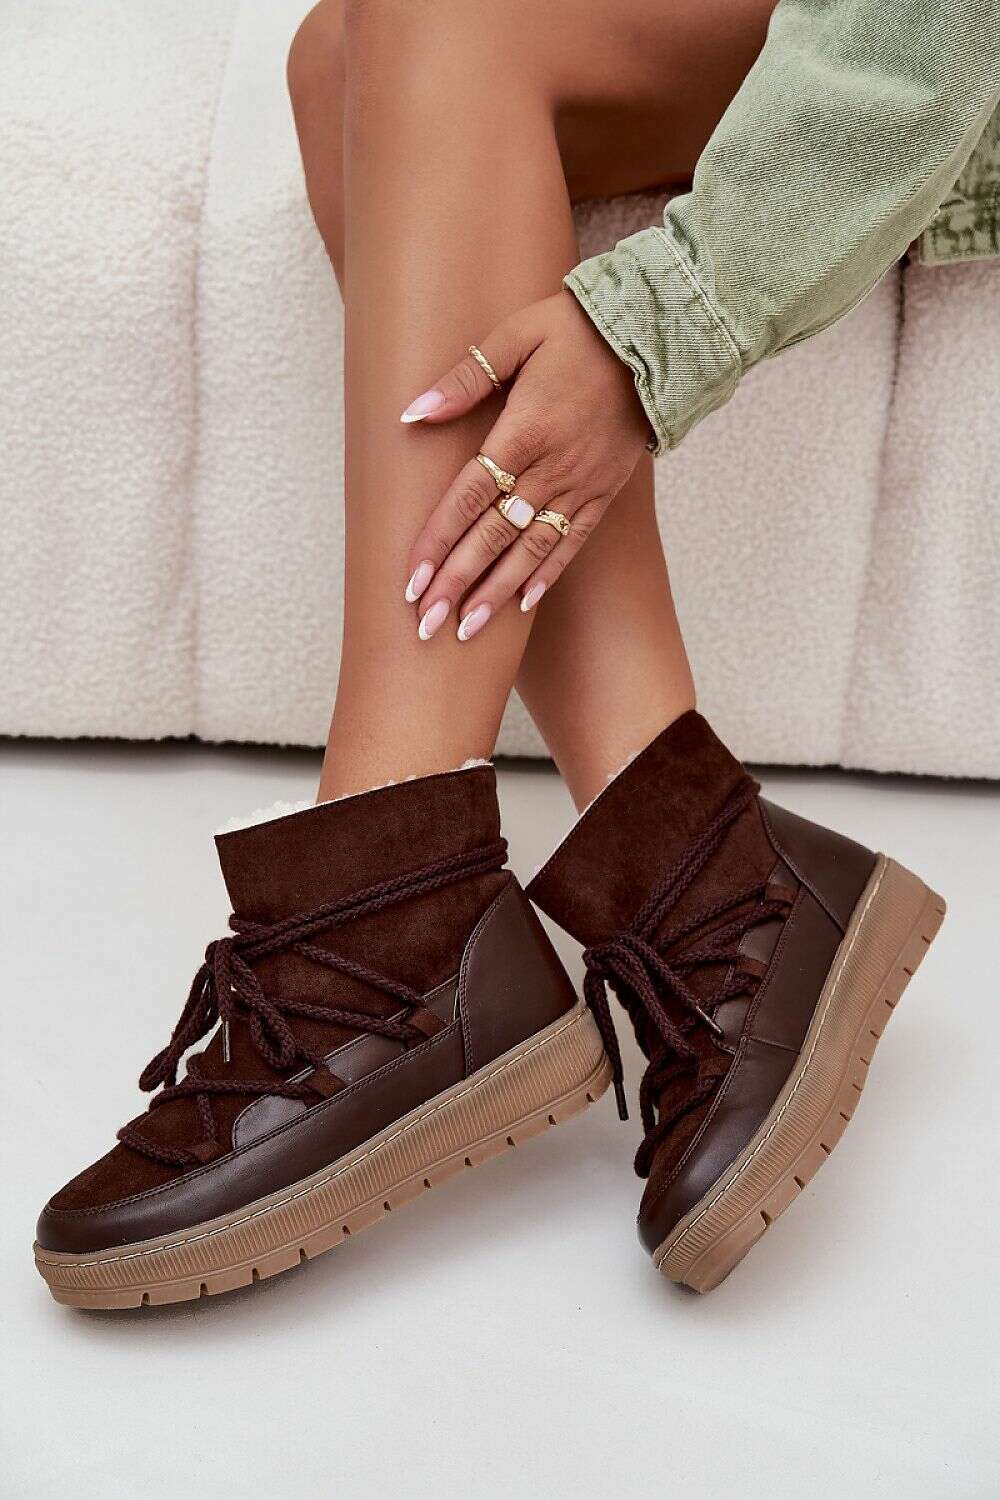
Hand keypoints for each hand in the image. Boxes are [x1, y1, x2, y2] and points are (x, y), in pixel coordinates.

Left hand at [400, 290, 651, 640]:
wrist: (656, 337)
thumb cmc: (578, 330)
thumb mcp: (516, 335)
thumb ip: (465, 378)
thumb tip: (413, 413)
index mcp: (524, 431)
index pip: (469, 498)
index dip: (437, 541)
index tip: (411, 580)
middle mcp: (552, 469)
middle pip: (493, 537)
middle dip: (456, 584)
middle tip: (426, 626)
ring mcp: (580, 486)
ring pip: (530, 551)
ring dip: (496, 594)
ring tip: (465, 632)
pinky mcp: (603, 494)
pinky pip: (572, 543)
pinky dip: (546, 575)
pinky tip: (522, 606)